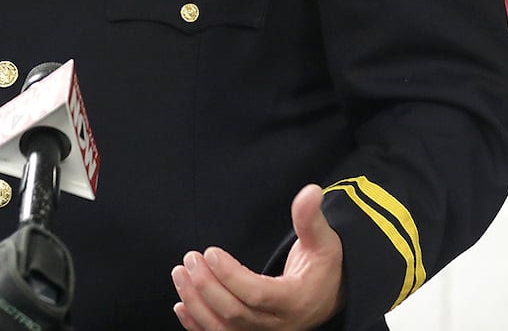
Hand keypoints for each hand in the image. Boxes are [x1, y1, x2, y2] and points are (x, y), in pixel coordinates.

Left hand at [172, 183, 345, 330]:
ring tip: (180, 274)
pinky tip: (180, 305)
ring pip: (222, 328)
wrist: (327, 299)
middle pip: (234, 312)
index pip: (257, 294)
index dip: (230, 276)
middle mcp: (276, 324)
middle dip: (207, 286)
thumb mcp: (323, 241)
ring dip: (196, 303)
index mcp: (294, 300)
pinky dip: (196, 324)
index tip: (211, 252)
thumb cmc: (323, 268)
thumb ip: (311, 218)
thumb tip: (311, 191)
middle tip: (191, 258)